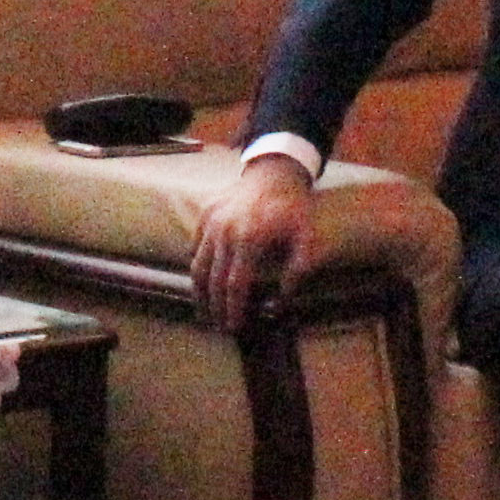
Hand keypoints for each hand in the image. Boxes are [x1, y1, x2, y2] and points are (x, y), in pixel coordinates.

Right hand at [187, 151, 315, 332]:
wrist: (275, 171)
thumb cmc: (292, 207)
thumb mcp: (305, 237)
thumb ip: (297, 270)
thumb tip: (282, 301)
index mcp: (249, 239)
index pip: (234, 284)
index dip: (233, 309)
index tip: (233, 327)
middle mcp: (224, 232)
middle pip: (211, 280)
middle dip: (215, 307)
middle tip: (219, 326)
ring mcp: (210, 223)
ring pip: (197, 265)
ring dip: (199, 292)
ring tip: (205, 311)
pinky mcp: (204, 215)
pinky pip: (194, 247)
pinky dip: (196, 267)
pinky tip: (202, 282)